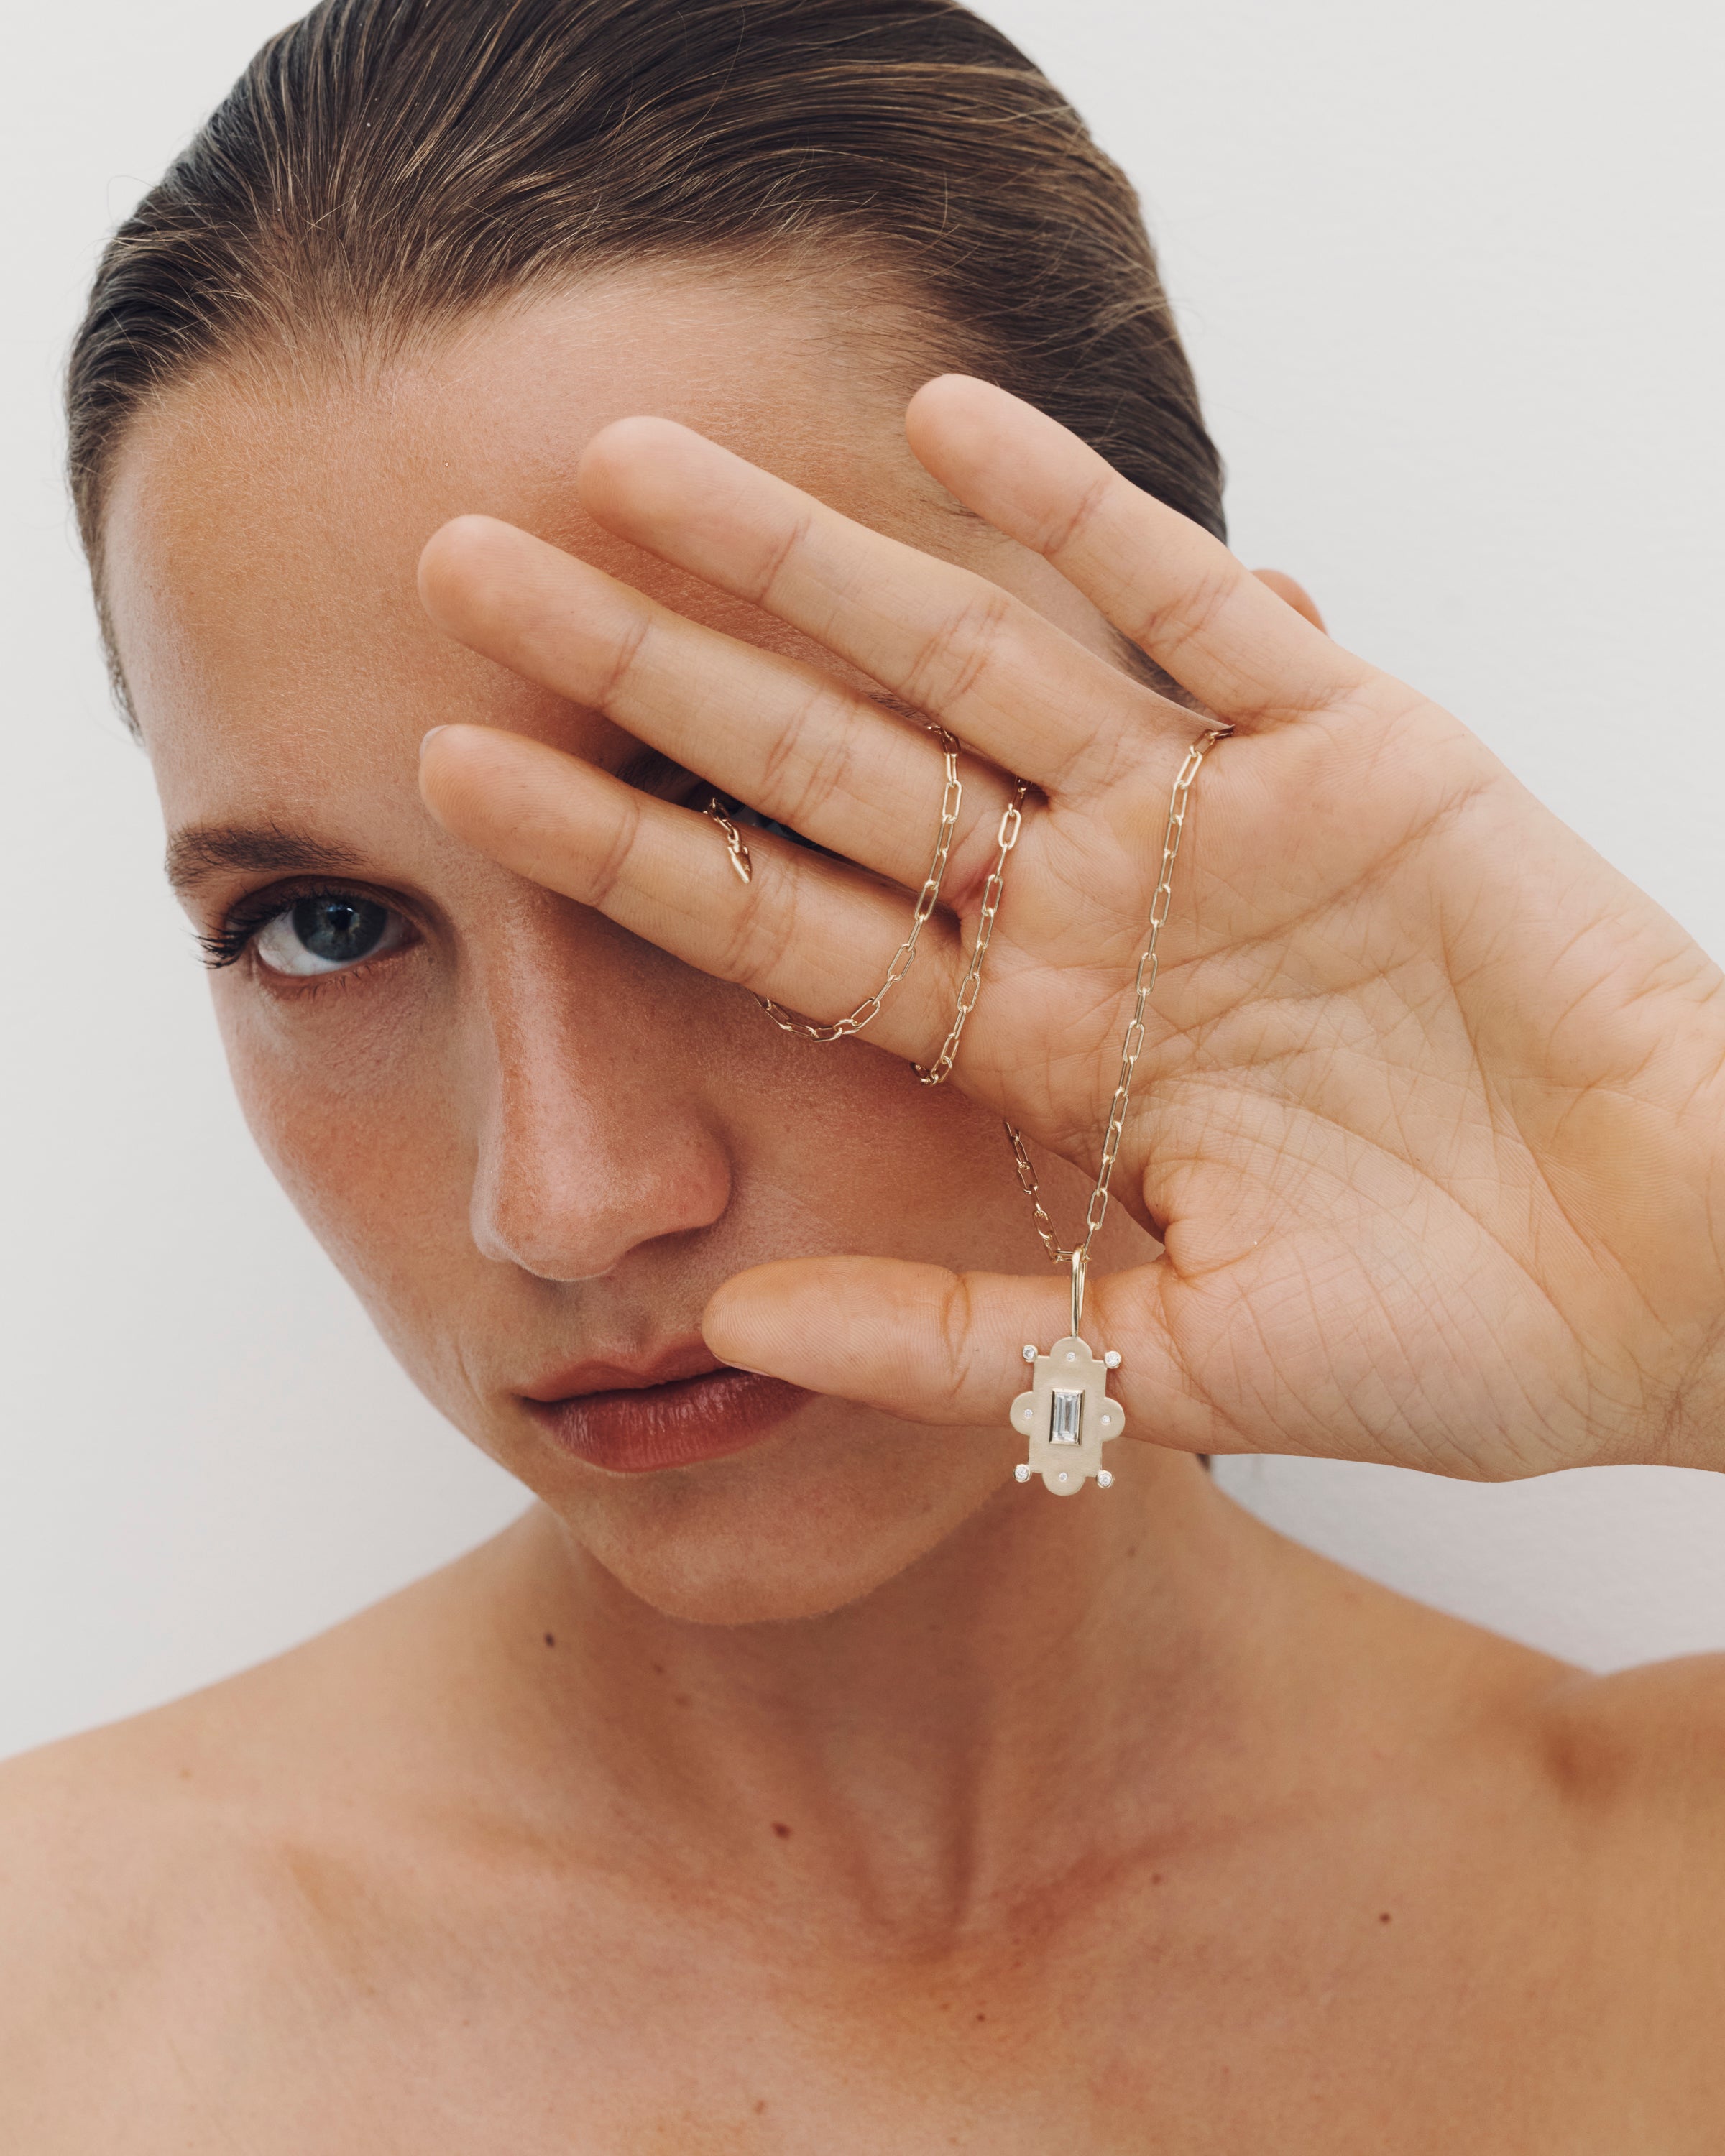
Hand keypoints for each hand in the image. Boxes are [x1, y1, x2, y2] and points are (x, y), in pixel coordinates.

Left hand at [418, 376, 1724, 1478]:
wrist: (1669, 1276)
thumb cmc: (1441, 1342)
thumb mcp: (1166, 1369)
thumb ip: (952, 1336)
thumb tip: (738, 1323)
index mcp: (1035, 1051)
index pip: (776, 925)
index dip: (615, 847)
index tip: (452, 775)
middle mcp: (1093, 910)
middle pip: (825, 762)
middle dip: (648, 665)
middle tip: (470, 566)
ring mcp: (1210, 816)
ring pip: (971, 654)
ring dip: (809, 555)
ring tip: (643, 463)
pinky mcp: (1352, 744)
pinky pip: (1190, 602)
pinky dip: (1079, 516)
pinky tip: (944, 425)